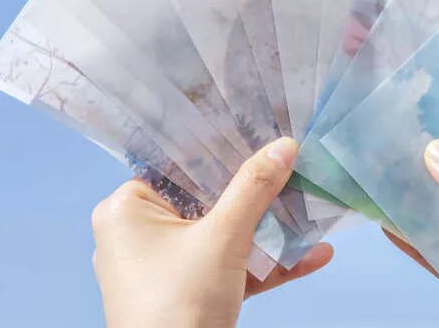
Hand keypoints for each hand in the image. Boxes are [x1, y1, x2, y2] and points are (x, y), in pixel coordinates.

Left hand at [92, 137, 332, 327]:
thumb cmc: (181, 304)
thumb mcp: (224, 238)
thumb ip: (254, 188)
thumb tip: (284, 145)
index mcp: (127, 208)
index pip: (180, 164)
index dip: (224, 148)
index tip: (263, 133)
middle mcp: (138, 233)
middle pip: (206, 198)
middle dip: (255, 193)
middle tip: (291, 168)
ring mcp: (161, 267)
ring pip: (220, 233)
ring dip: (267, 230)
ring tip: (309, 211)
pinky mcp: (184, 293)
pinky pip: (224, 265)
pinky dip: (260, 264)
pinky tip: (311, 256)